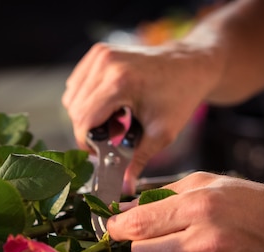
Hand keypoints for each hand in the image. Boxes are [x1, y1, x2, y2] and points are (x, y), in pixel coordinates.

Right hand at [62, 42, 216, 193]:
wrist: (191, 65)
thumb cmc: (180, 96)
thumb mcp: (161, 134)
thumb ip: (137, 161)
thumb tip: (124, 187)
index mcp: (120, 82)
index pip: (84, 120)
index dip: (87, 142)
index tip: (100, 152)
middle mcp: (106, 64)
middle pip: (75, 110)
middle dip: (89, 130)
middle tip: (114, 136)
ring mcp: (100, 55)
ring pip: (72, 97)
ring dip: (87, 115)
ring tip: (116, 120)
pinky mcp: (98, 52)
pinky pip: (77, 84)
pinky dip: (87, 100)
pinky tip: (111, 105)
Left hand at [106, 172, 263, 251]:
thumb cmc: (253, 202)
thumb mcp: (208, 182)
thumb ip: (162, 194)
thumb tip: (124, 209)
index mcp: (201, 209)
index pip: (138, 227)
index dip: (117, 228)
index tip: (114, 226)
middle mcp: (206, 244)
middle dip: (136, 248)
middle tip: (145, 239)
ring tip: (178, 248)